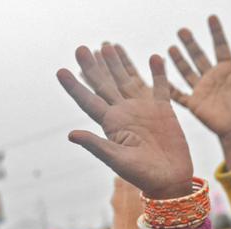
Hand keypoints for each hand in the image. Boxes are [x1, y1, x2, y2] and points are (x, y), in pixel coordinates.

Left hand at [57, 45, 192, 197]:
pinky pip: (160, 86)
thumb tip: (70, 134)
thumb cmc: (142, 175)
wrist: (169, 181)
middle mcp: (124, 113)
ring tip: (108, 45)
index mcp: (110, 124)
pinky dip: (157, 72)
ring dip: (119, 64)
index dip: (74, 86)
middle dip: (93, 67)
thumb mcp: (116, 160)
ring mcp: (143, 110)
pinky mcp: (163, 110)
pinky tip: (154, 57)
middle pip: (105, 85)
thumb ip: (96, 145)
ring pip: (127, 80)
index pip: (88, 100)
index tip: (60, 71)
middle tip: (81, 48)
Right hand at [168, 16, 230, 168]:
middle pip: (199, 56)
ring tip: (171, 48)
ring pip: (187, 71)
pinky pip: (178, 95)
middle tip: (182, 30)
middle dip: (190, 43)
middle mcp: (212, 77)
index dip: (216, 33)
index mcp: (227, 70)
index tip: (211, 17)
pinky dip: (169, 88)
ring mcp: (201, 90)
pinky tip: (160, 78)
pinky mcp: (193, 103)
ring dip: (179, 60)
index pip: (220, 46)